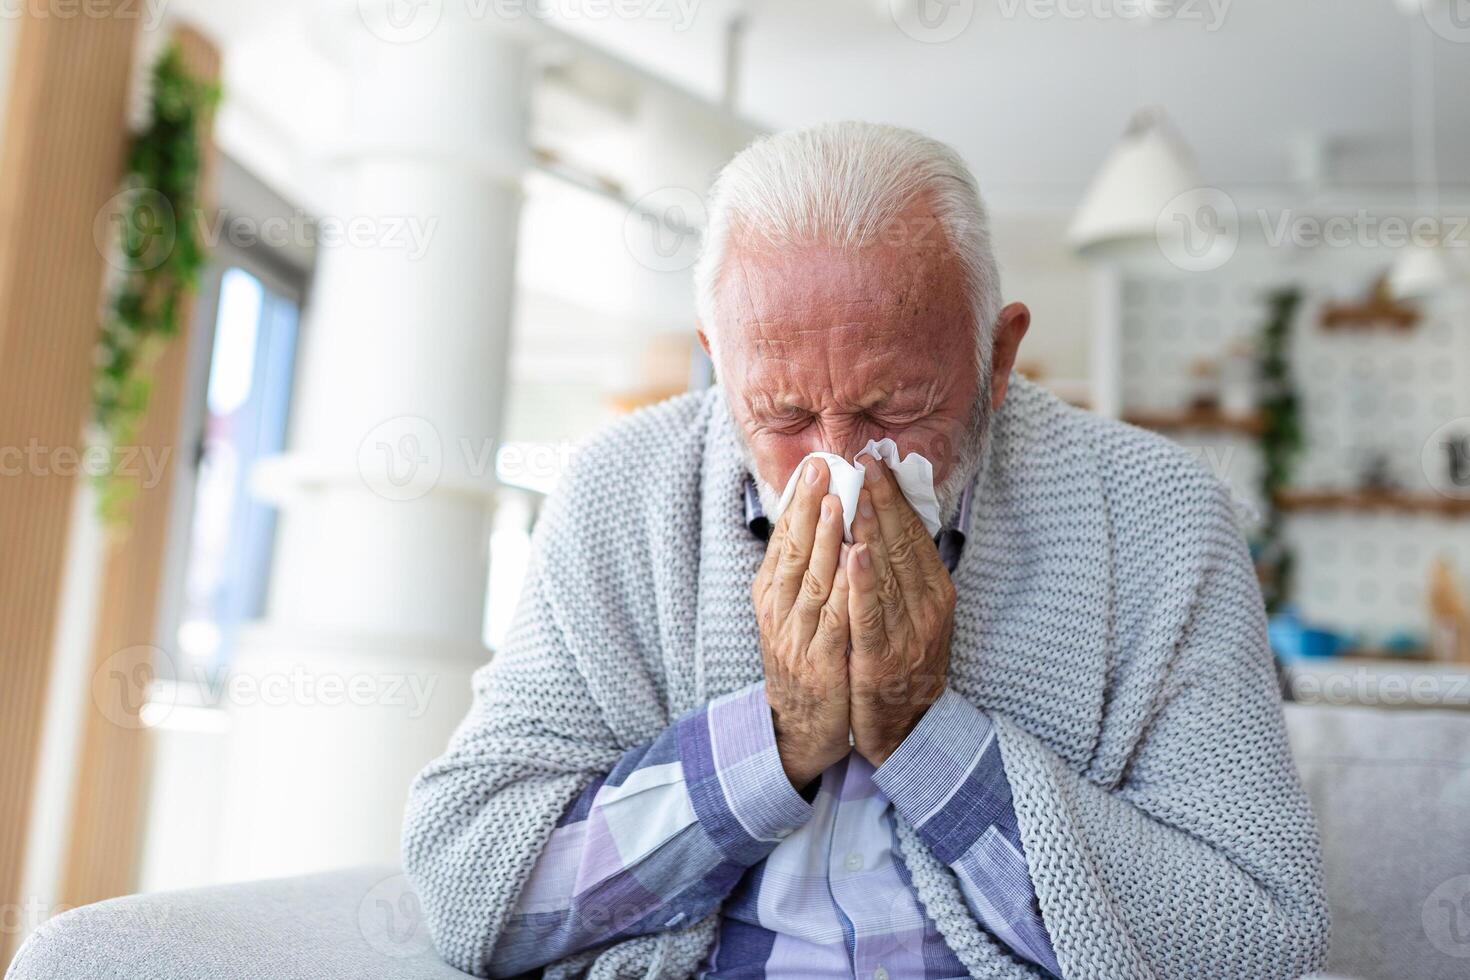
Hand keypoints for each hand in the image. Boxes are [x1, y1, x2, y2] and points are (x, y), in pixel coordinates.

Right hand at [754, 457, 851, 789]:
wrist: (799, 729)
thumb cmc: (803, 661)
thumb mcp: (791, 613)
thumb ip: (800, 571)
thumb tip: (813, 520)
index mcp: (770, 596)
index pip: (783, 540)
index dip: (798, 502)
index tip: (812, 466)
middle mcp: (778, 612)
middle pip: (794, 552)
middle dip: (809, 508)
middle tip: (823, 467)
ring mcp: (797, 639)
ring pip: (812, 581)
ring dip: (826, 540)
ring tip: (838, 502)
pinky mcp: (821, 664)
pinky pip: (834, 621)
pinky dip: (844, 590)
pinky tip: (855, 563)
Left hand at [846, 457, 955, 767]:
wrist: (907, 730)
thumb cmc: (904, 662)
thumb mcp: (914, 613)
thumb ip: (903, 572)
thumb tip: (887, 521)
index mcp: (935, 592)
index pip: (915, 535)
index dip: (895, 498)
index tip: (876, 462)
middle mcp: (928, 608)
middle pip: (904, 545)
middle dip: (883, 501)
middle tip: (865, 461)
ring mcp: (908, 634)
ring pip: (889, 573)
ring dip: (872, 529)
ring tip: (857, 492)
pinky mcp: (883, 660)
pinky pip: (872, 615)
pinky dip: (864, 582)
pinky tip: (854, 552)